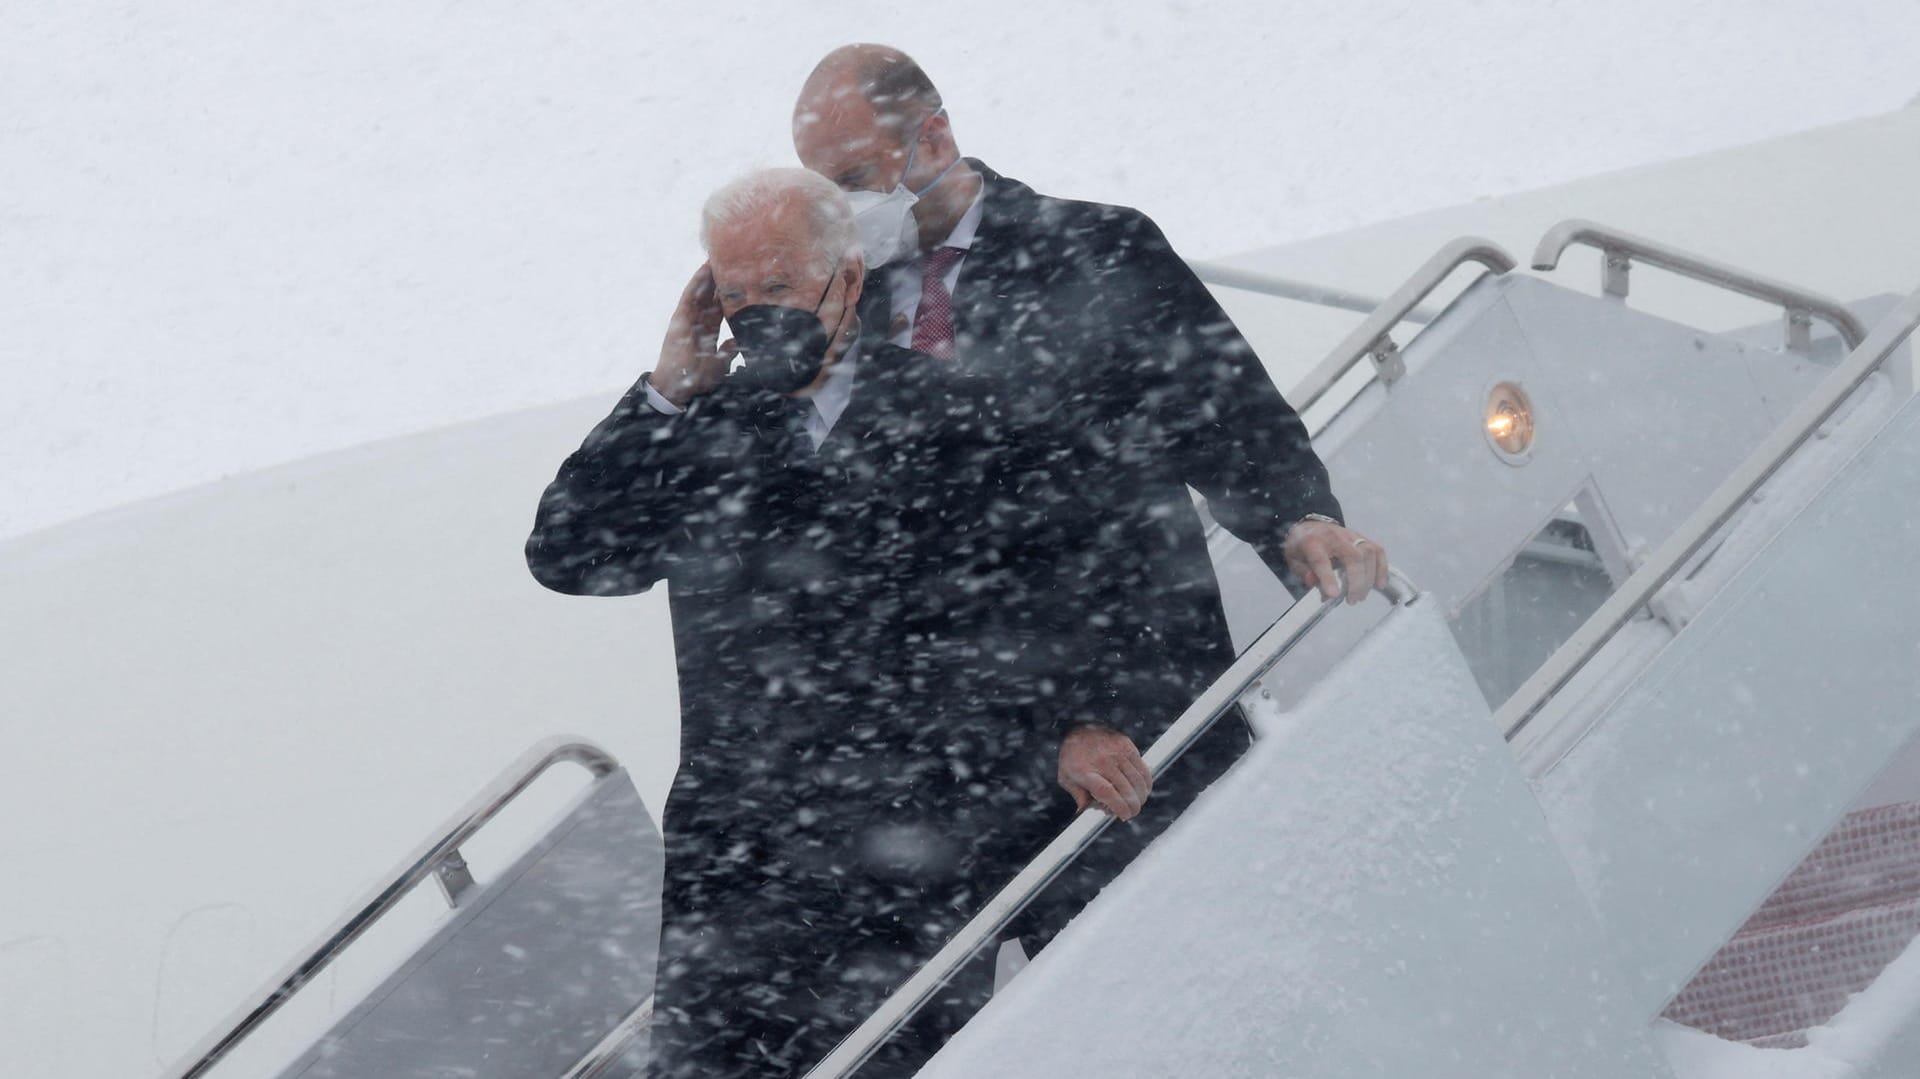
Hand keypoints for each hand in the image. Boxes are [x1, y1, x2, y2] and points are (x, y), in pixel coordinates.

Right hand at [652, 264, 735, 406]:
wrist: (679, 387)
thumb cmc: (696, 378)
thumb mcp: (720, 362)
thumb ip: (729, 350)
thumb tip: (738, 341)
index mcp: (706, 331)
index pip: (720, 308)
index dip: (729, 294)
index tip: (740, 281)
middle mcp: (696, 322)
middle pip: (710, 295)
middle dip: (719, 279)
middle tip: (731, 261)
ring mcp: (687, 319)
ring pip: (700, 292)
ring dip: (708, 275)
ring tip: (718, 258)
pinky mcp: (679, 319)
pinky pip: (689, 296)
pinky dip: (696, 282)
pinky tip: (704, 269)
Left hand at [1057, 724, 1151, 820]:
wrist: (1079, 725)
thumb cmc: (1072, 756)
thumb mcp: (1066, 778)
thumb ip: (1078, 796)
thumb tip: (1086, 813)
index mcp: (1084, 771)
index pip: (1108, 793)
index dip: (1119, 807)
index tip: (1124, 816)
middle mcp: (1102, 761)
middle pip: (1126, 790)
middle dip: (1133, 807)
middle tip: (1131, 813)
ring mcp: (1116, 752)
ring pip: (1137, 781)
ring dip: (1141, 796)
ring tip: (1137, 803)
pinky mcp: (1127, 745)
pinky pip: (1143, 769)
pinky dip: (1146, 782)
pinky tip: (1143, 789)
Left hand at [1283, 518, 1388, 604]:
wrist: (1311, 527)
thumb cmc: (1303, 547)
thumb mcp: (1293, 560)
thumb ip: (1303, 573)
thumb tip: (1315, 583)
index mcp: (1312, 542)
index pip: (1320, 559)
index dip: (1328, 578)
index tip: (1334, 595)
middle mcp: (1334, 536)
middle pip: (1352, 556)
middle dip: (1356, 582)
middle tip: (1351, 600)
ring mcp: (1351, 536)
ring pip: (1368, 553)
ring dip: (1368, 578)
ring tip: (1360, 596)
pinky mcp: (1363, 538)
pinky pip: (1378, 551)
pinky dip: (1382, 569)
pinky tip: (1379, 584)